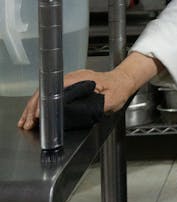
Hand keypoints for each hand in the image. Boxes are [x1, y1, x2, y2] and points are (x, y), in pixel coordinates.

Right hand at [17, 52, 160, 130]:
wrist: (124, 80)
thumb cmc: (119, 89)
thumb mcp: (110, 100)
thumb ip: (95, 105)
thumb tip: (78, 111)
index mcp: (80, 79)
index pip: (55, 90)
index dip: (44, 103)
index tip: (38, 115)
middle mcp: (72, 78)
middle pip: (46, 91)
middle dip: (33, 108)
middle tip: (26, 123)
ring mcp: (70, 82)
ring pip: (46, 93)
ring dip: (34, 107)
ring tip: (25, 122)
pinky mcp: (70, 87)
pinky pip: (51, 95)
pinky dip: (41, 105)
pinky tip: (36, 115)